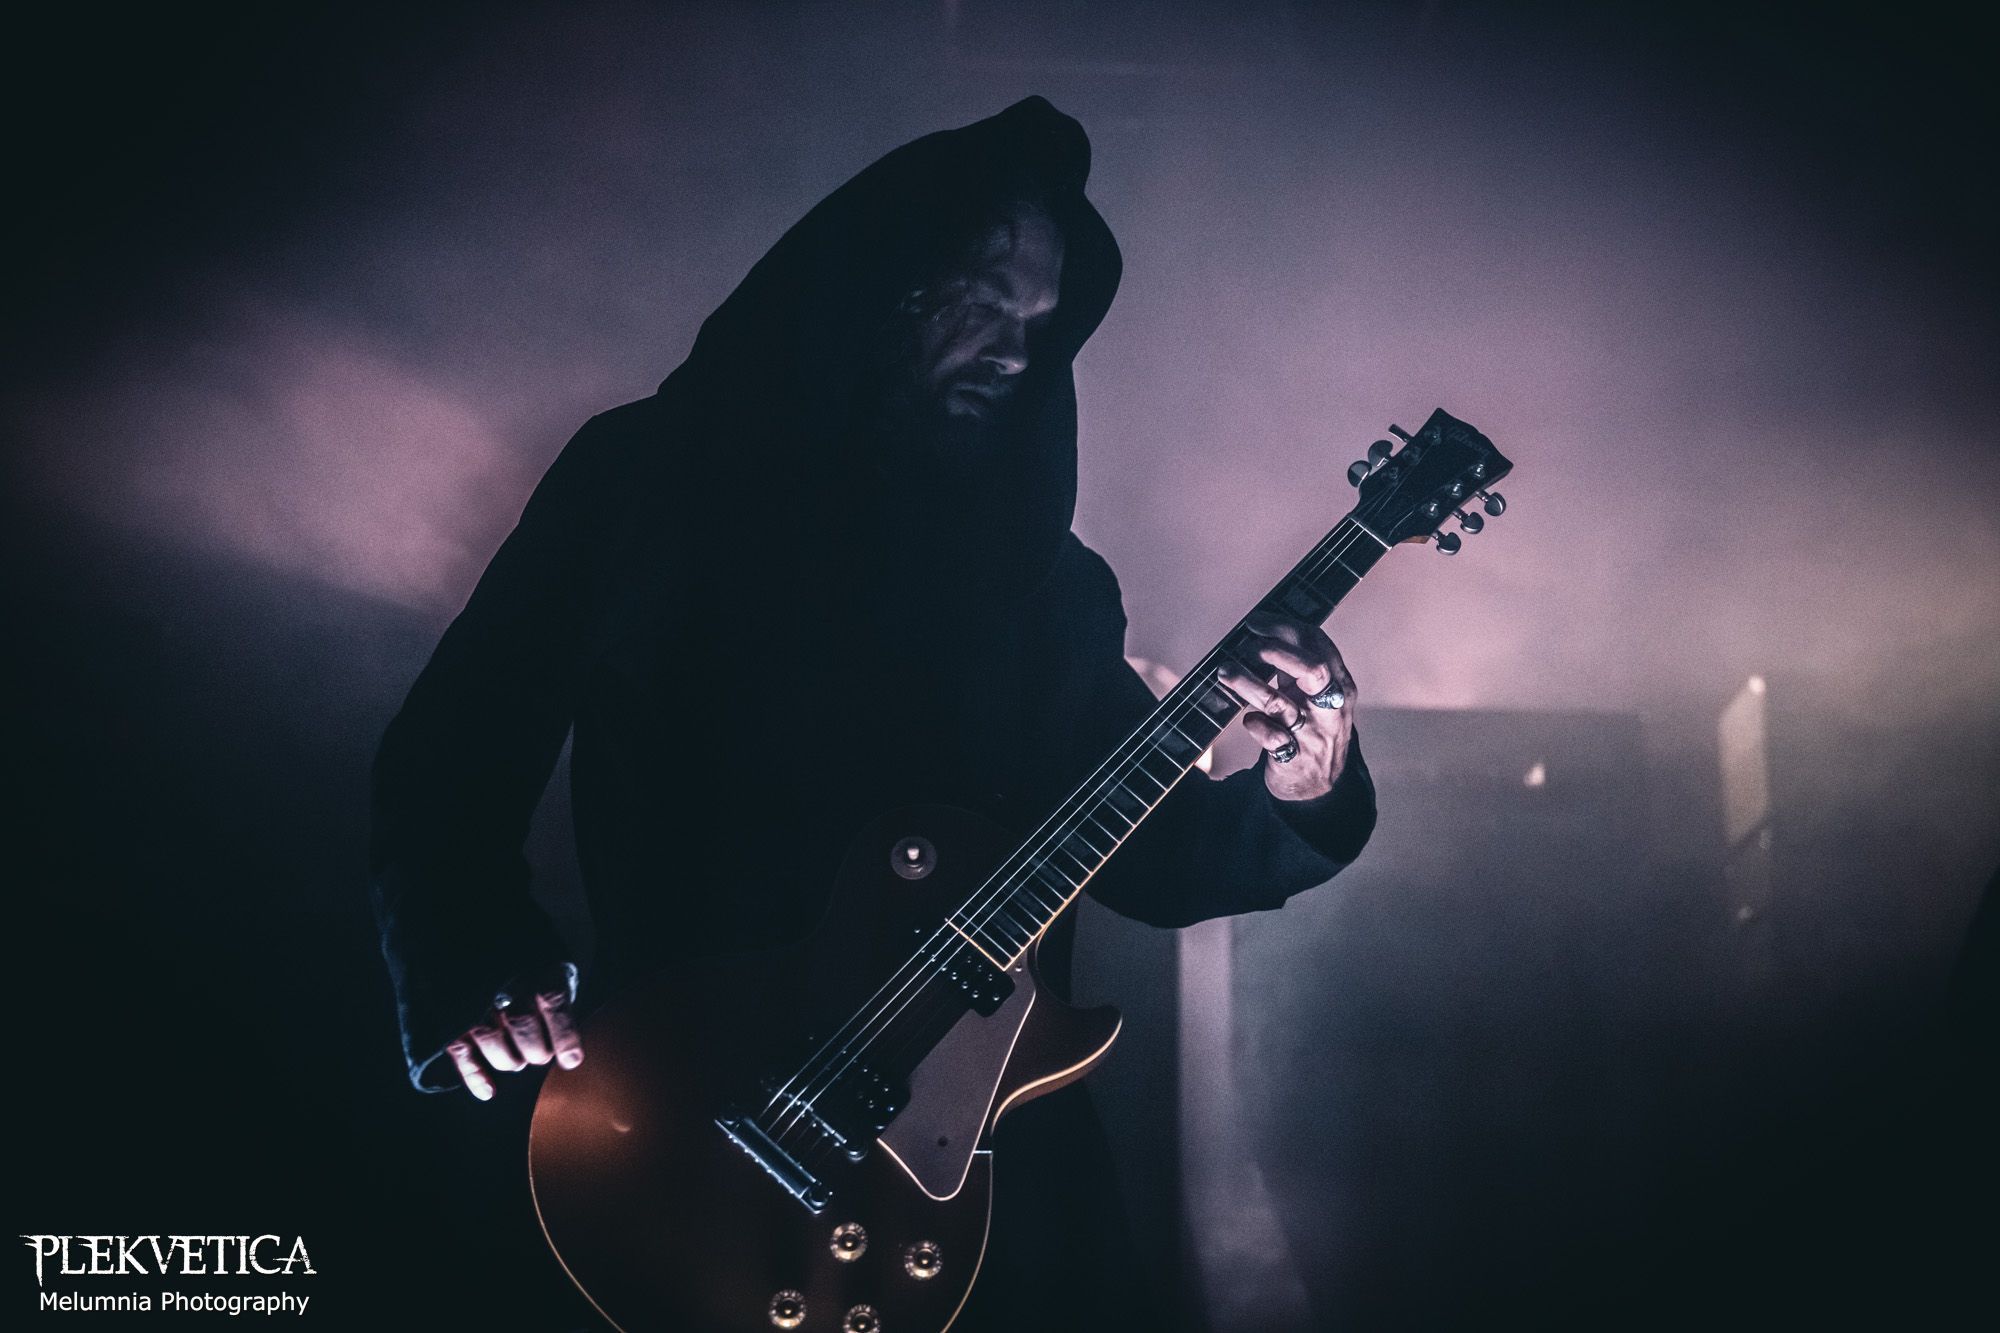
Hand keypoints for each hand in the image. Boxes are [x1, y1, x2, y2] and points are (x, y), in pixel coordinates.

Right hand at [442, 963, 583, 1100]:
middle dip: (536, 1051)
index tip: (571, 1061)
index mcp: (541, 973)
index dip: (564, 1035)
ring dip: (508, 1060)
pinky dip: (474, 1074)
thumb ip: (566, 1013)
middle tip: (540, 1056)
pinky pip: (461, 1049)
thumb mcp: (563, 987)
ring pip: (490, 1036)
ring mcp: (481, 1002)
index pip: (553, 1000)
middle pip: (522, 1023)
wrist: (505, 962)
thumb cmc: (543, 986)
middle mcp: (509, 985)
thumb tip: (570, 1059)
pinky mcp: (459, 1020)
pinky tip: (488, 1091)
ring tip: (518, 1061)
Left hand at [1217, 612, 1357, 802]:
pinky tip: (1249, 720)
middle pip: (1312, 669)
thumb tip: (1263, 631)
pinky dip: (1254, 723)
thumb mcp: (1315, 696)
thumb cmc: (1313, 731)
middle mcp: (1330, 708)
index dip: (1284, 626)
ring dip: (1247, 683)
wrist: (1320, 788)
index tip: (1255, 621)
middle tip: (1246, 645)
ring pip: (1279, 702)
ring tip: (1225, 672)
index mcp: (1339, 685)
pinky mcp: (1293, 758)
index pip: (1318, 644)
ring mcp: (1312, 734)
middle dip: (1276, 651)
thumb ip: (1298, 668)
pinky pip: (1270, 736)